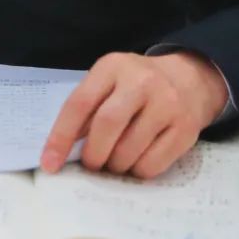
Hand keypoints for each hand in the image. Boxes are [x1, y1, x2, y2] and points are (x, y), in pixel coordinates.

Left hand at [40, 51, 227, 178]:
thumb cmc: (136, 85)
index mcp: (112, 66)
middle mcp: (141, 81)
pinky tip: (136, 161)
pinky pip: (153, 164)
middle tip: (91, 165)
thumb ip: (87, 107)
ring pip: (130, 149)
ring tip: (114, 162)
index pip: (80, 103)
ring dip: (115, 165)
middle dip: (93, 154)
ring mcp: (166, 104)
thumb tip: (63, 149)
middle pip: (107, 125)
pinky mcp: (185, 129)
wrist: (189, 79)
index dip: (61, 136)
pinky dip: (137, 171)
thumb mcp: (109, 82)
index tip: (49, 163)